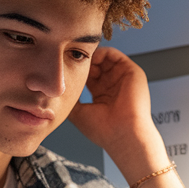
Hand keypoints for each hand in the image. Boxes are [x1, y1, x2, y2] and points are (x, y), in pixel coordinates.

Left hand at [69, 47, 165, 179]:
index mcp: (102, 95)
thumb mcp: (79, 113)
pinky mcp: (132, 72)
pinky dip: (101, 52)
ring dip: (90, 55)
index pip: (88, 76)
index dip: (76, 70)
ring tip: (79, 59)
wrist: (123, 134)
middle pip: (96, 64)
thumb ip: (69, 99)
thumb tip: (56, 90)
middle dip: (82, 61)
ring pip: (104, 58)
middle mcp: (113, 85)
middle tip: (69, 59)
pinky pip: (115, 54)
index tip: (63, 68)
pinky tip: (90, 58)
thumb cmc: (103, 130)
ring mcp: (122, 78)